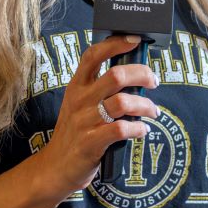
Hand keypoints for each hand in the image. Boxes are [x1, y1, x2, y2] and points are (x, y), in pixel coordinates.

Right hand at [38, 35, 158, 195]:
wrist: (54, 168)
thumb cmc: (74, 133)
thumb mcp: (78, 105)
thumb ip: (98, 89)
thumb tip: (133, 75)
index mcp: (76, 86)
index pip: (92, 55)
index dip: (114, 44)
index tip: (134, 40)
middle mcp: (80, 100)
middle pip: (116, 75)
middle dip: (141, 74)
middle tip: (153, 82)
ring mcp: (85, 121)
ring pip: (123, 102)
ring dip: (145, 105)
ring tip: (153, 111)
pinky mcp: (91, 143)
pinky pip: (121, 129)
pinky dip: (138, 129)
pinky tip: (142, 130)